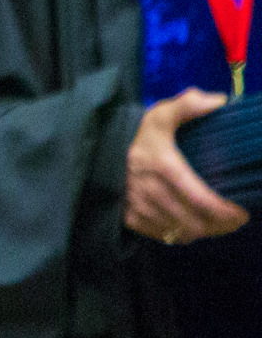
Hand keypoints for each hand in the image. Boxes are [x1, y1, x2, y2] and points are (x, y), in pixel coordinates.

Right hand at [127, 89, 248, 244]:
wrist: (97, 151)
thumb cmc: (137, 134)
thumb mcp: (159, 115)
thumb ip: (187, 105)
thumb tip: (219, 101)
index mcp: (162, 165)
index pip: (200, 199)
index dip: (224, 212)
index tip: (241, 213)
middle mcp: (150, 190)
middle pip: (194, 221)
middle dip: (220, 226)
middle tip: (235, 221)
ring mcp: (138, 206)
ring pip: (181, 231)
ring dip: (204, 232)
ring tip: (219, 226)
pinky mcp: (129, 218)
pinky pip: (164, 235)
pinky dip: (181, 235)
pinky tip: (193, 228)